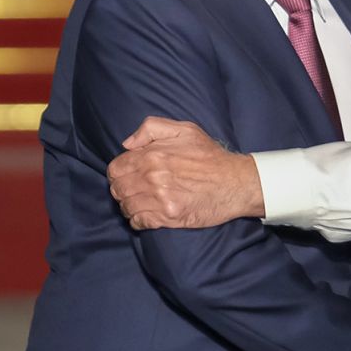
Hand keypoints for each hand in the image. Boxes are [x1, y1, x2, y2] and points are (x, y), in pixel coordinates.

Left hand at [107, 116, 264, 228]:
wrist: (236, 182)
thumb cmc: (210, 156)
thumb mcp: (185, 130)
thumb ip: (151, 128)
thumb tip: (127, 144)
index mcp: (152, 155)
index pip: (115, 169)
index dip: (120, 172)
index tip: (129, 175)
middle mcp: (152, 177)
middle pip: (118, 189)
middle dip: (123, 189)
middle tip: (136, 189)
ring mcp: (160, 199)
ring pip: (126, 207)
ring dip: (130, 205)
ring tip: (142, 202)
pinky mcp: (168, 217)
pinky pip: (138, 222)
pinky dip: (138, 220)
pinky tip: (147, 214)